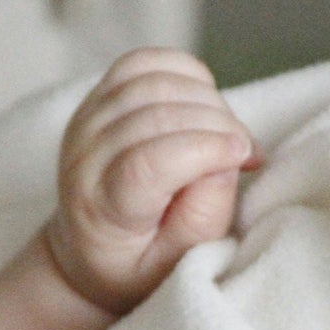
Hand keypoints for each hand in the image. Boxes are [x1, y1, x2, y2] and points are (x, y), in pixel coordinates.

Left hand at [45, 47, 258, 314]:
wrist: (87, 250)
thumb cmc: (138, 264)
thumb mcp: (176, 266)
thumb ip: (202, 217)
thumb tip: (225, 156)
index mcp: (100, 209)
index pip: (146, 162)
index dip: (204, 150)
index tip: (244, 156)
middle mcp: (84, 157)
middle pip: (155, 115)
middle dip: (217, 125)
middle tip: (244, 152)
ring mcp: (87, 120)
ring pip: (153, 81)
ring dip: (206, 99)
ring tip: (226, 133)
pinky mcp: (99, 97)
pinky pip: (145, 62)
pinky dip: (185, 72)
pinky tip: (204, 100)